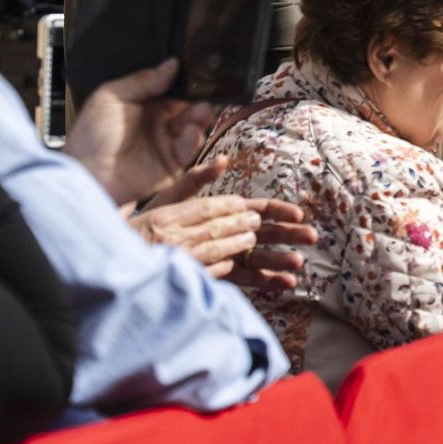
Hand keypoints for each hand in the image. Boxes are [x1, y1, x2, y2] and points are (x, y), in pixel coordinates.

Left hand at [63, 58, 214, 207]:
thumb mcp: (110, 98)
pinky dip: (194, 137)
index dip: (184, 79)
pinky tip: (190, 131)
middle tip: (206, 90)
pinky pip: (190, 147)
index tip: (197, 71)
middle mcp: (157, 120)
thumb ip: (143, 80)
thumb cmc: (91, 137)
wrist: (88, 177)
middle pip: (187, 103)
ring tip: (202, 110)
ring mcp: (166, 141)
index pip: (170, 86)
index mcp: (142, 103)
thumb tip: (173, 64)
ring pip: (194, 123)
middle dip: (198, 96)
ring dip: (201, 114)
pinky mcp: (173, 163)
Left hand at [134, 155, 318, 288]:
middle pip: (266, 233)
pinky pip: (247, 279)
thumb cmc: (151, 222)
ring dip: (280, 260)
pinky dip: (267, 281)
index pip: (259, 210)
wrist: (131, 253)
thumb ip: (196, 180)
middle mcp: (230, 234)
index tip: (298, 215)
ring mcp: (227, 256)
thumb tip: (222, 160)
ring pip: (260, 257)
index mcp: (225, 213)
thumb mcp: (173, 197)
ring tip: (297, 262)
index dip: (280, 212)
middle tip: (311, 237)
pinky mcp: (221, 276)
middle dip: (289, 235)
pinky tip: (285, 283)